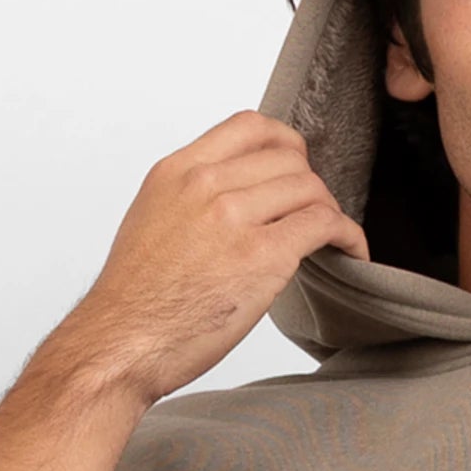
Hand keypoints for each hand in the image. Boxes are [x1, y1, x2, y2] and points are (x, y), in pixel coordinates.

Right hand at [49, 114, 369, 411]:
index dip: (284, 143)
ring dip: (329, 212)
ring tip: (332, 238)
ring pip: (310, 188)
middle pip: (288, 158)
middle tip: (313, 216)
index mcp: (177, 172)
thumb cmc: (134, 301)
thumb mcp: (151, 222)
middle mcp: (206, 185)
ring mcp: (234, 218)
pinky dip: (348, 236)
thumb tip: (235, 203)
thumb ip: (192, 200)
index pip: (249, 126)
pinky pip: (324, 225)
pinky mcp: (262, 257)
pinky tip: (351, 252)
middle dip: (310, 185)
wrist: (120, 343)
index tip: (294, 166)